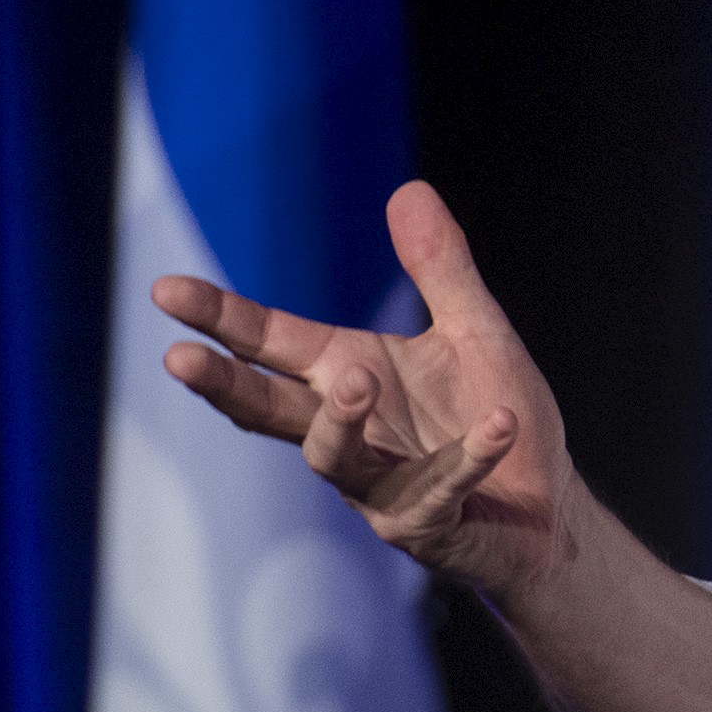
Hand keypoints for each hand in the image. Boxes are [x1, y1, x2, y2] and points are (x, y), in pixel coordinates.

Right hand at [155, 180, 575, 598]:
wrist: (547, 507)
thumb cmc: (496, 416)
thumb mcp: (473, 332)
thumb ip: (439, 269)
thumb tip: (409, 188)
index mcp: (346, 375)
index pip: (269, 343)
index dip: (219, 318)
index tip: (164, 289)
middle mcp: (350, 433)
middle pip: (267, 409)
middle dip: (223, 385)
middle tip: (178, 360)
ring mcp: (379, 486)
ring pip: (335, 458)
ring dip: (342, 419)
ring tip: (357, 379)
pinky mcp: (427, 523)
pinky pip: (440, 489)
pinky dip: (470, 456)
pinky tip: (500, 424)